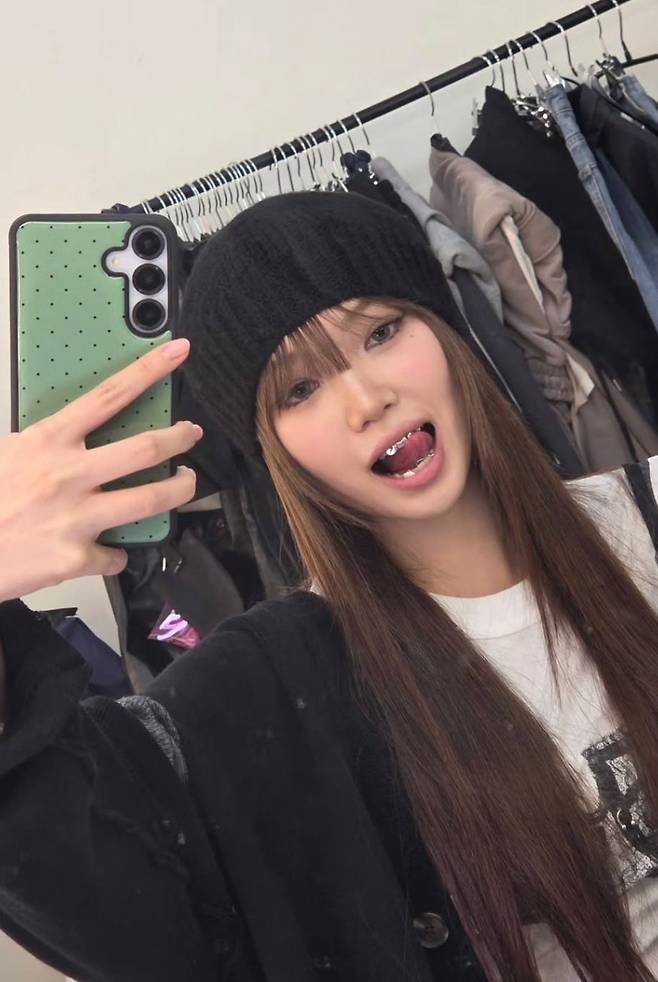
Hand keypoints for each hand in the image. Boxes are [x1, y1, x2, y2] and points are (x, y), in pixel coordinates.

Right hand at [0, 337, 201, 601]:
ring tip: (186, 483)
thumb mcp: (10, 453)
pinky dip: (117, 554)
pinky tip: (112, 551)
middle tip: (192, 434)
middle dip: (180, 438)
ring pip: (151, 498)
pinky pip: (116, 555)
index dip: (149, 370)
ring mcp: (75, 516)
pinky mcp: (75, 557)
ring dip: (179, 490)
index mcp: (49, 440)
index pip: (110, 395)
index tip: (177, 352)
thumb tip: (82, 440)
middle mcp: (68, 474)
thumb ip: (50, 445)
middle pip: (145, 447)